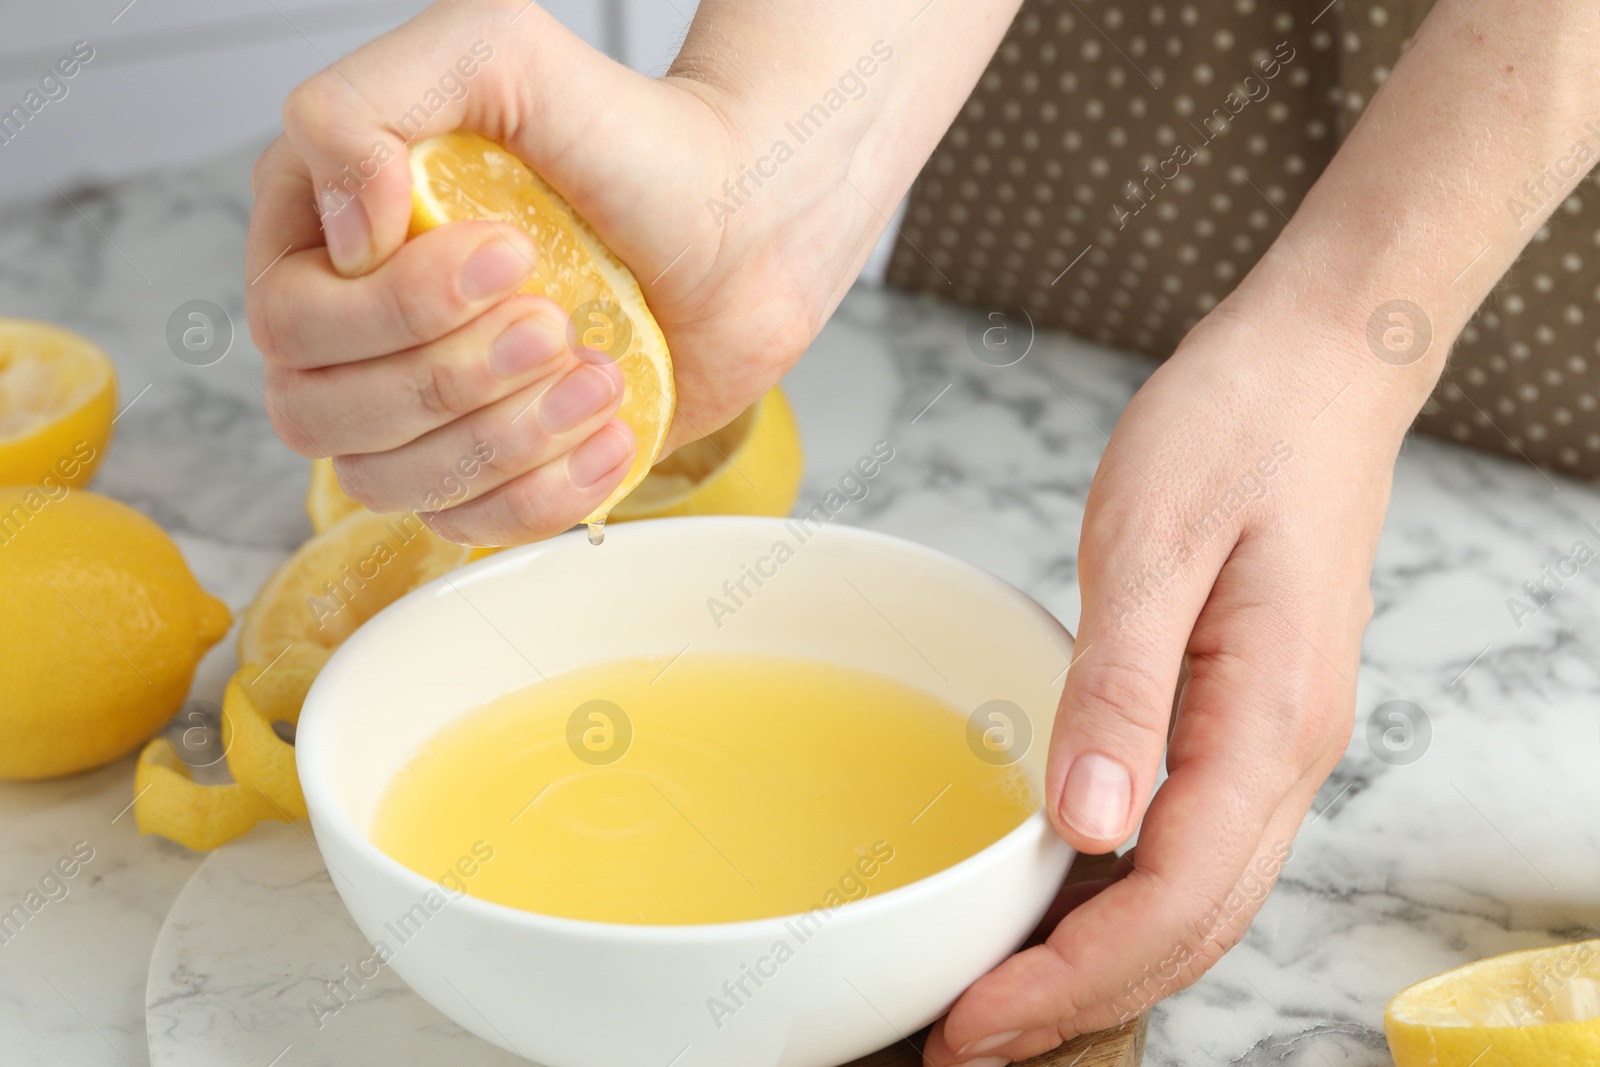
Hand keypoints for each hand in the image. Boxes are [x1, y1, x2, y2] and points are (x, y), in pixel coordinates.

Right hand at [244, 0, 859, 544]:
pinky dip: (541, 495)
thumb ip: (368, 105)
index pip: (290, 320)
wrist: (746, 217)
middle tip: (556, 325)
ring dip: (504, 439)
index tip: (511, 253)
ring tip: (600, 375)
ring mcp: (422, 405)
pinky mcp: (494, 464)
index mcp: (325, 232)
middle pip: (318, 414)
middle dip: (452, 380)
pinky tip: (606, 432)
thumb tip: (341, 232)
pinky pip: (469, 526)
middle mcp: (356, 326)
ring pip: (389, 481)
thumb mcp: (493, 52)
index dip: (393, 311)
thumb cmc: (626, 132)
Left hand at [923, 286, 1405, 1062]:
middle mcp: (1286, 755)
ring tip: (1001, 991)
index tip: (972, 1021)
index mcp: (1269, 725)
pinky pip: (1195, 842)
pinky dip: (1127, 898)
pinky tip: (1063, 894)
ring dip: (1103, 960)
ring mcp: (1275, 740)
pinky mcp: (1247, 714)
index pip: (1171, 901)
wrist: (1318, 365)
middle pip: (1191, 928)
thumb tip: (1088, 831)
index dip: (1069, 979)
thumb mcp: (1156, 546)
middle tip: (964, 1036)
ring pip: (1198, 898)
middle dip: (1079, 998)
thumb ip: (1123, 693)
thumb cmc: (1238, 429)